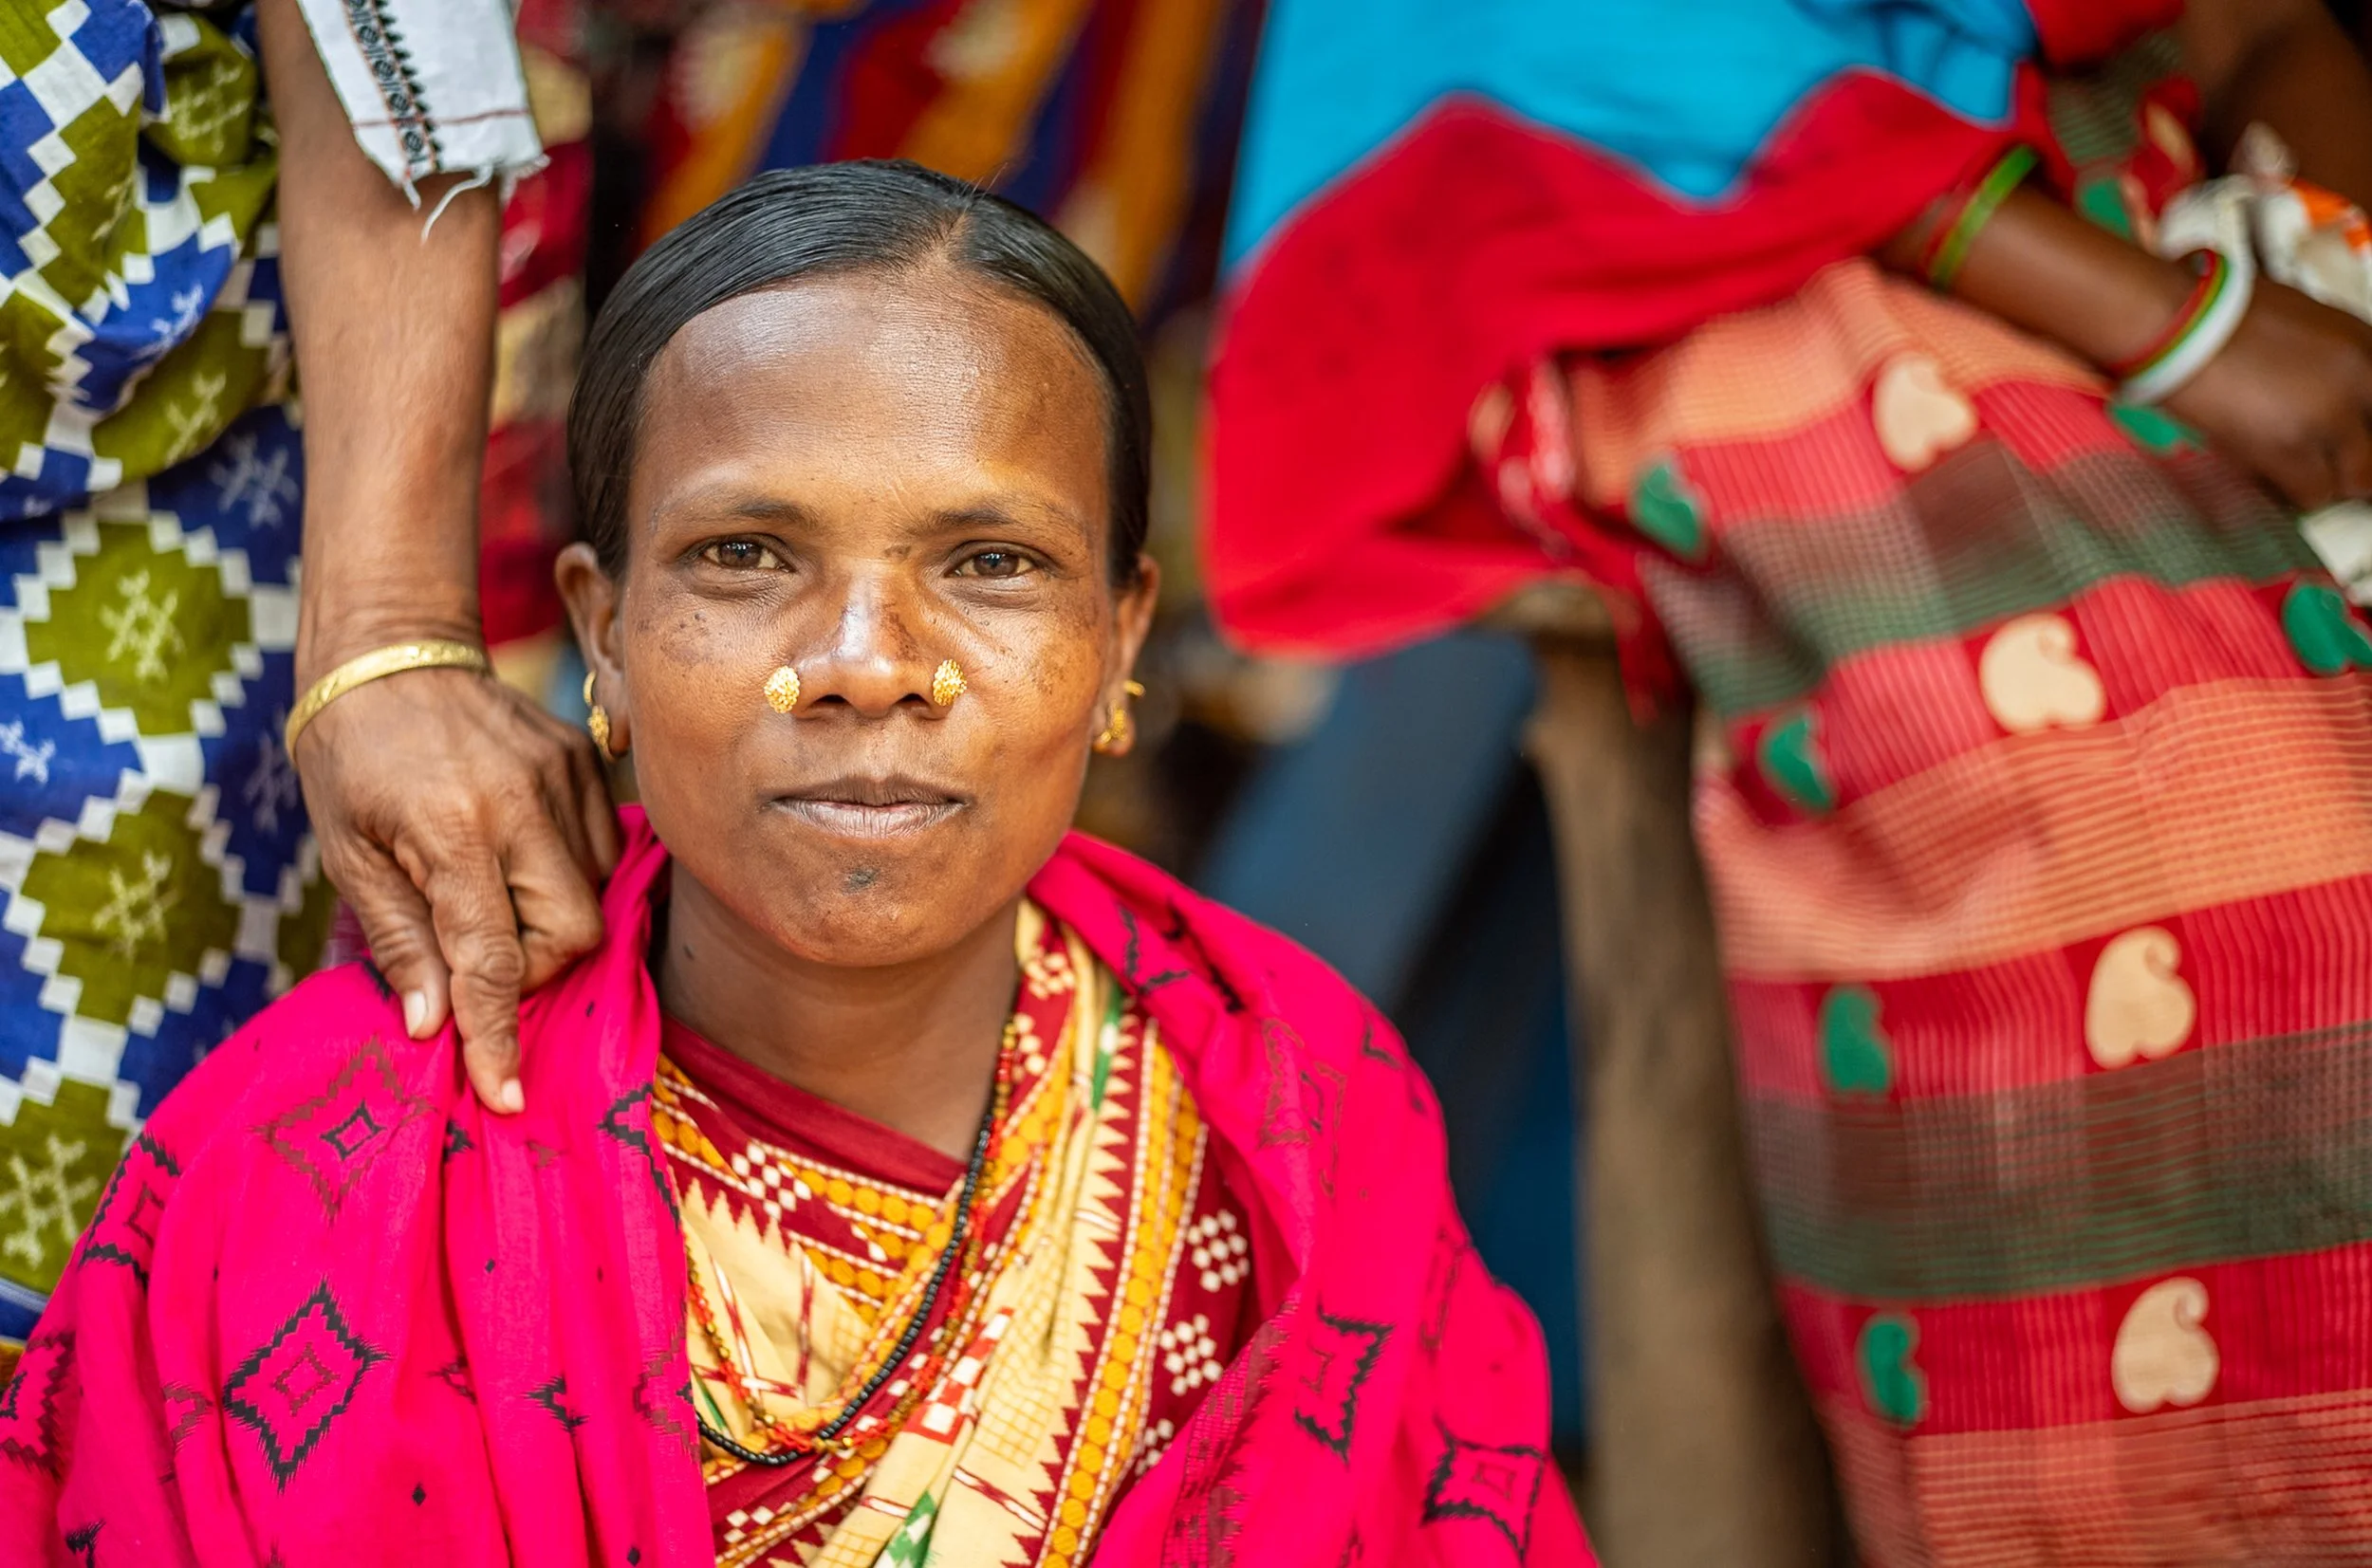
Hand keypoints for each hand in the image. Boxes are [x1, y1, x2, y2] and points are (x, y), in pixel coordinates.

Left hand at [293, 665, 618, 1110]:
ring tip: (497, 901)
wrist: (392, 651)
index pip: (494, 958)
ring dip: (552, 924)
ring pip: (597, 895)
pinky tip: (522, 859)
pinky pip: (601, 848)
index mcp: (451, 831)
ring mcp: (564, 777)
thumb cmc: (351, 760)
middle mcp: (521, 804)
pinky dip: (568, 877)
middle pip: (573, 934)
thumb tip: (433, 1025)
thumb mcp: (348, 856)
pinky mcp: (584, 759)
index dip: (502, 1033)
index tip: (509, 1095)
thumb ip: (398, 940)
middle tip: (482, 962)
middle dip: (535, 971)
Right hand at [2165, 280, 2371, 509]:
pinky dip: (2293, 494)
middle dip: (2352, 463)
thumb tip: (2330, 396)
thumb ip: (2329, 363)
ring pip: (2353, 481)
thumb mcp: (2299, 325)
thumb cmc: (2221, 318)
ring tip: (2294, 471)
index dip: (2362, 434)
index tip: (2349, 446)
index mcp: (2366, 344)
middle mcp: (2360, 380)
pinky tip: (2272, 478)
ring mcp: (2328, 417)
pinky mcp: (2289, 449)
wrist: (2179, 326)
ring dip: (2325, 481)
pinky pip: (2312, 495)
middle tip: (2325, 464)